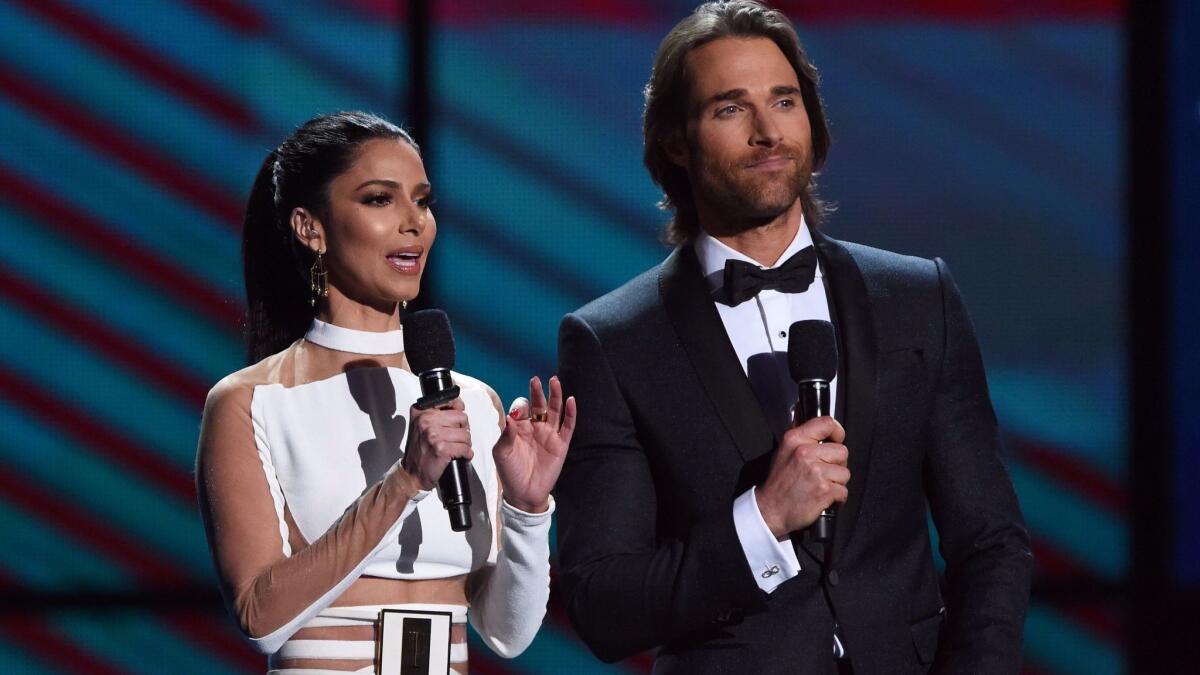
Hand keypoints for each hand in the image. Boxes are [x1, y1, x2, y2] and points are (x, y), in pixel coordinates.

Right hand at [402, 398, 473, 489]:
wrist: (411, 474)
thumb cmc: (419, 450)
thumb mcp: (422, 426)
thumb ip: (438, 412)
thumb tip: (459, 404)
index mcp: (421, 412)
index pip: (452, 402)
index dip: (459, 413)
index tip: (457, 422)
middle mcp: (425, 421)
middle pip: (462, 418)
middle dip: (463, 430)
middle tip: (455, 439)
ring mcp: (433, 435)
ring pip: (466, 434)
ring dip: (465, 444)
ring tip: (456, 448)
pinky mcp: (441, 449)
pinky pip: (465, 448)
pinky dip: (467, 454)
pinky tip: (460, 456)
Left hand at [493, 376, 577, 512]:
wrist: (524, 493)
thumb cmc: (510, 472)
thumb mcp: (501, 453)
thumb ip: (506, 435)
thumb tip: (510, 417)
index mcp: (519, 428)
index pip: (521, 409)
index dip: (519, 407)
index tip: (517, 412)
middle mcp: (535, 428)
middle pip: (538, 405)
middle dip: (538, 392)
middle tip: (536, 380)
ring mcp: (549, 435)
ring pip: (554, 411)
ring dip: (555, 396)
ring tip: (555, 382)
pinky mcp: (561, 444)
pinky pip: (568, 426)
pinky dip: (571, 414)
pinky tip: (571, 401)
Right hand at [755, 416, 849, 538]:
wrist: (770, 509)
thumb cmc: (778, 482)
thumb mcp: (783, 450)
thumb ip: (797, 431)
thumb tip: (800, 408)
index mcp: (795, 439)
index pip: (827, 423)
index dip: (837, 431)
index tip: (836, 439)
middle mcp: (805, 453)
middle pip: (842, 451)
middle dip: (837, 464)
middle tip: (823, 471)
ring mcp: (816, 472)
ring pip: (845, 472)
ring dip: (837, 482)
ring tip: (820, 485)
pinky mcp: (823, 490)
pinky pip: (843, 491)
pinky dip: (836, 497)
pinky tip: (822, 496)